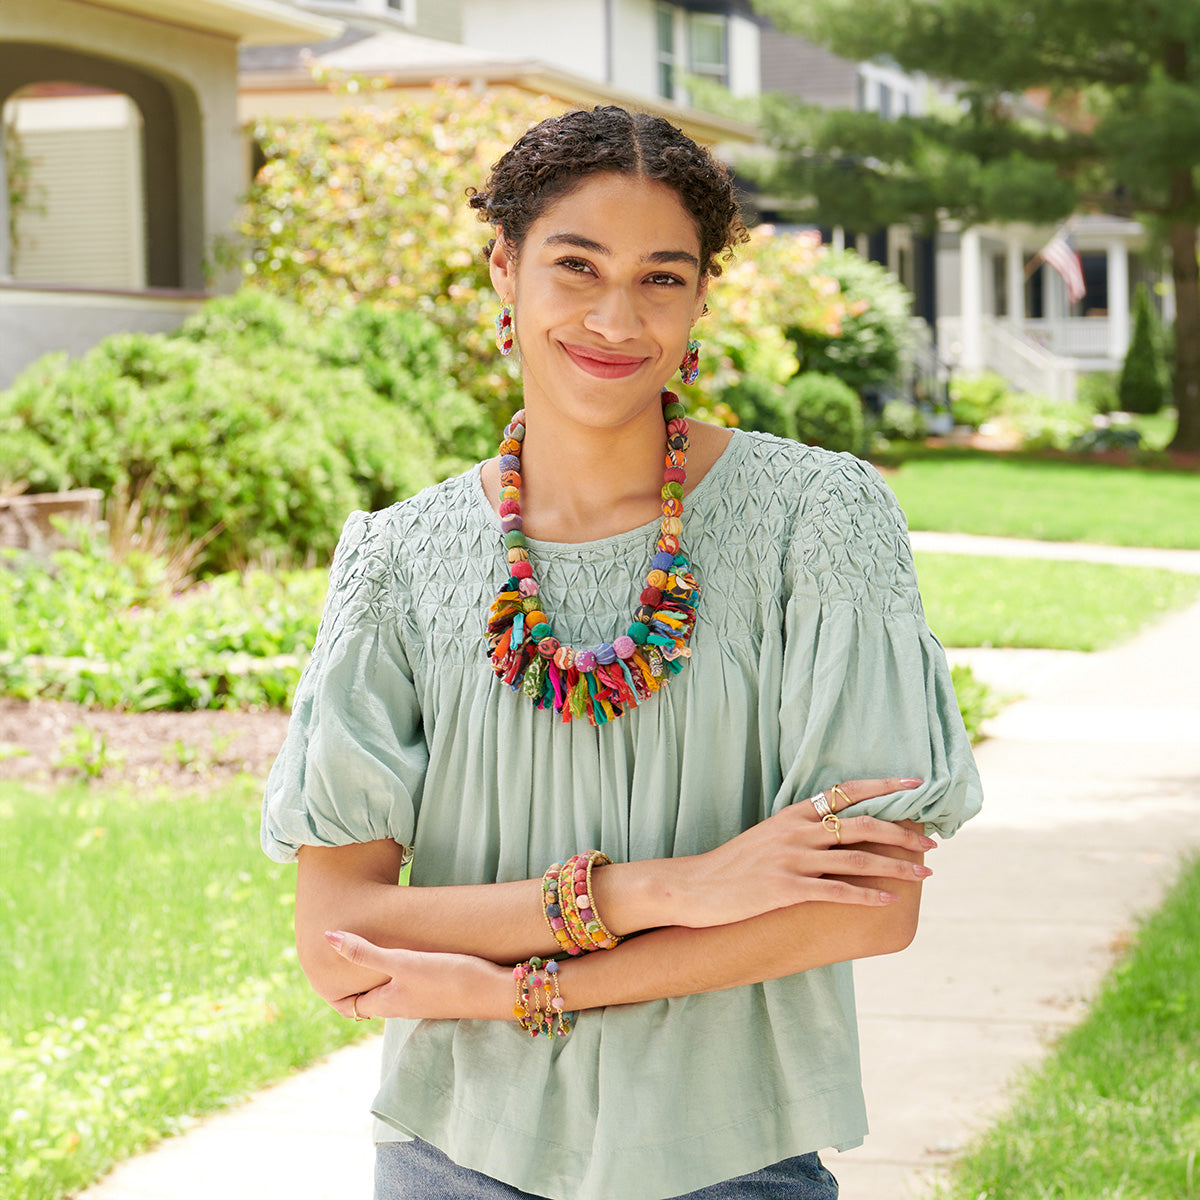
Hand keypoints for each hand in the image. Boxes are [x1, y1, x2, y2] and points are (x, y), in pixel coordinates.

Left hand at [323, 931, 509, 1021]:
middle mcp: (401, 1006)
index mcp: (386, 1004)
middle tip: (345, 949)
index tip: (324, 966)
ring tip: (373, 946)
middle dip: (356, 978)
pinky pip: (412, 983)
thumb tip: (327, 937)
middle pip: (369, 996)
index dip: (335, 988)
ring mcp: (422, 1000)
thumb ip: (364, 952)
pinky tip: (411, 949)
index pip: (348, 1004)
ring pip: (391, 989)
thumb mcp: (402, 962)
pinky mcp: (441, 991)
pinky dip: (403, 970)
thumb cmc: (448, 977)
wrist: (496, 991)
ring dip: (381, 972)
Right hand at [666, 778, 934, 927]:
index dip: (885, 786)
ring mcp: (791, 859)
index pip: (848, 791)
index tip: (917, 784)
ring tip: (925, 873)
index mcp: (794, 814)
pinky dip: (867, 896)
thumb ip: (801, 830)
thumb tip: (838, 831)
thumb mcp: (768, 836)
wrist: (695, 887)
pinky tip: (889, 900)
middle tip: (933, 843)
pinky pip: (837, 891)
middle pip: (863, 825)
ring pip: (858, 859)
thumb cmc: (733, 865)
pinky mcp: (785, 889)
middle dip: (903, 833)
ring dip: (897, 867)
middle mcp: (797, 831)